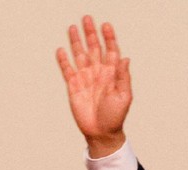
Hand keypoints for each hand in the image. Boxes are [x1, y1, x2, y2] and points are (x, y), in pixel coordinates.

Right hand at [56, 16, 131, 156]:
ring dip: (76, 42)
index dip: (108, 38)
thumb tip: (125, 58)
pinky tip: (61, 50)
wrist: (101, 132)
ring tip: (73, 27)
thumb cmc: (115, 116)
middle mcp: (98, 73)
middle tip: (87, 18)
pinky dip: (63, 60)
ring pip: (80, 55)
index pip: (110, 51)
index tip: (106, 25)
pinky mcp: (74, 86)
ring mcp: (85, 78)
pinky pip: (67, 70)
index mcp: (112, 74)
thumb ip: (123, 77)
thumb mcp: (124, 97)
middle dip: (91, 34)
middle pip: (94, 49)